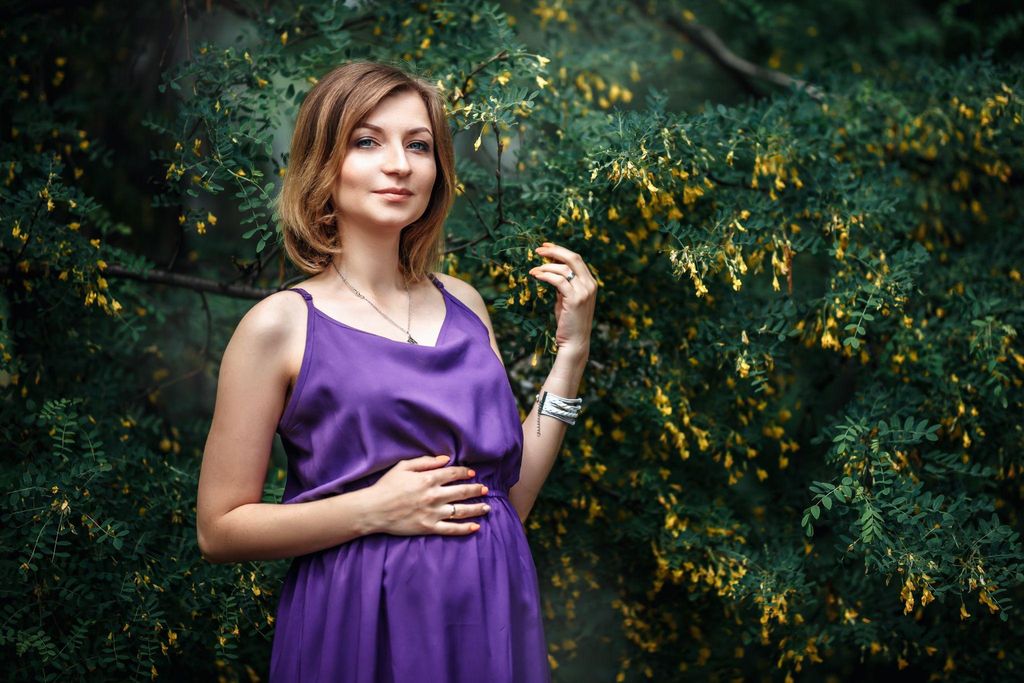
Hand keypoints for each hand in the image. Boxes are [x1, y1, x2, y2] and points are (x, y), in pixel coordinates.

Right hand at [366, 455, 491, 535]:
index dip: (465, 473)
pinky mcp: (429, 527)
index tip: (472, 474)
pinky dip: (465, 528)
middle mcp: (434, 495)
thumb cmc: (386, 486)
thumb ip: (426, 461)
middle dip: (476, 490)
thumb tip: (446, 459)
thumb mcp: (403, 467)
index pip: (453, 474)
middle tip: (485, 489)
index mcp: (428, 478)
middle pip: (462, 492)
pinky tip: (475, 527)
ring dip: (476, 508)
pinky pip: (451, 529)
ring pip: (461, 511)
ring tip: (487, 508)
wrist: (373, 510)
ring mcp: (433, 513)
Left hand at [529, 242, 597, 356]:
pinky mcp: (575, 299)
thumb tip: (550, 270)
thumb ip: (563, 285)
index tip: (546, 247)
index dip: (560, 250)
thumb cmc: (569, 321)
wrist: (575, 341)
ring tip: (533, 270)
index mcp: (590, 282)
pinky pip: (558, 280)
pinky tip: (536, 275)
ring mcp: (584, 292)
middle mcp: (590, 284)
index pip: (576, 259)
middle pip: (573, 258)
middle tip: (538, 250)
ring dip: (545, 266)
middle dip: (554, 251)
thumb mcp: (566, 299)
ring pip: (563, 269)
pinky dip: (545, 275)